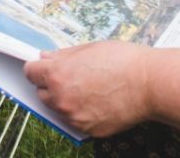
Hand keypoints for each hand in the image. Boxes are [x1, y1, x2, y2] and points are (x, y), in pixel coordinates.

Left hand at [24, 41, 152, 136]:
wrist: (150, 83)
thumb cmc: (123, 60)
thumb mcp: (89, 48)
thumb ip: (62, 55)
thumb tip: (46, 58)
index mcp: (58, 75)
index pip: (30, 72)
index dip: (37, 68)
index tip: (43, 68)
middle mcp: (61, 99)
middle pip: (41, 93)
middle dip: (51, 84)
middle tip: (73, 76)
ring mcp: (74, 117)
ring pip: (58, 108)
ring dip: (66, 99)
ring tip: (90, 88)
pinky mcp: (88, 130)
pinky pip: (76, 121)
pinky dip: (82, 112)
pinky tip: (99, 100)